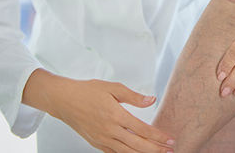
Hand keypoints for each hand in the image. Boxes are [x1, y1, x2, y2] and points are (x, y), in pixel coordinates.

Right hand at [24, 70, 174, 152]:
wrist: (64, 100)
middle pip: (138, 145)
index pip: (142, 130)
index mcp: (115, 115)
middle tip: (171, 151)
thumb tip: (152, 100)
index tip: (170, 139)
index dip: (158, 136)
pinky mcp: (96, 143)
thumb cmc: (88, 91)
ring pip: (128, 152)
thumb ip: (134, 96)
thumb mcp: (113, 88)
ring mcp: (102, 139)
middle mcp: (110, 130)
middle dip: (156, 150)